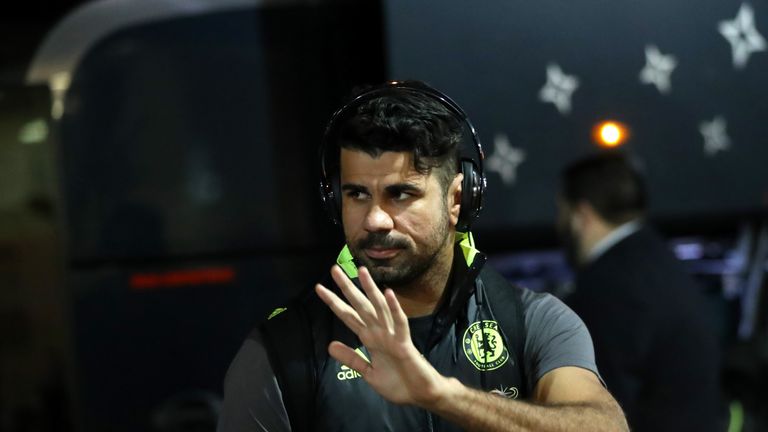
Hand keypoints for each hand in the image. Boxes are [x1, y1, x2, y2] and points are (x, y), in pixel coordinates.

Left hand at [315, 265, 446, 405]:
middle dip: (347, 289)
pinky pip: (399, 323)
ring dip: (370, 289)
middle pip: (360, 306)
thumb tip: (330, 345)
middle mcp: (379, 332)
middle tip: (334, 270)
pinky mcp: (404, 343)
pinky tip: (388, 294)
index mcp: (369, 338)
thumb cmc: (397, 383)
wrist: (419, 394)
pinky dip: (394, 309)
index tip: (319, 289)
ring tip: (361, 271)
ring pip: (379, 308)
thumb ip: (351, 358)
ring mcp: (392, 335)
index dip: (334, 303)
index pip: (348, 316)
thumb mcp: (368, 372)